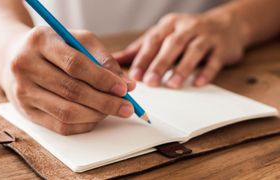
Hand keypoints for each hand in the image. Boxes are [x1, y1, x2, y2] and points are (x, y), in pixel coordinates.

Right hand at [1, 26, 135, 134]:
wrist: (14, 56)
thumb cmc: (53, 46)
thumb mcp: (77, 40)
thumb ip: (103, 59)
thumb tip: (128, 85)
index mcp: (40, 41)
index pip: (75, 64)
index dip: (103, 79)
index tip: (124, 89)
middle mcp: (26, 66)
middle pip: (72, 91)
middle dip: (106, 102)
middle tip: (127, 107)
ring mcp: (22, 91)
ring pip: (66, 112)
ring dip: (97, 115)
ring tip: (113, 110)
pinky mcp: (25, 112)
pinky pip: (60, 126)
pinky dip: (84, 124)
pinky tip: (97, 117)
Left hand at [114, 12, 244, 87]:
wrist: (226, 24)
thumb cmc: (186, 32)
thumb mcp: (163, 35)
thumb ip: (140, 48)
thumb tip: (114, 59)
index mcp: (169, 25)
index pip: (153, 41)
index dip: (143, 58)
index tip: (134, 76)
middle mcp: (187, 27)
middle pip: (173, 44)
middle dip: (160, 64)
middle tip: (150, 82)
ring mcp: (206, 36)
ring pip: (193, 51)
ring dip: (182, 68)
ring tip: (172, 85)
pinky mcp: (222, 47)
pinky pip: (214, 60)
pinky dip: (206, 72)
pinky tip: (197, 84)